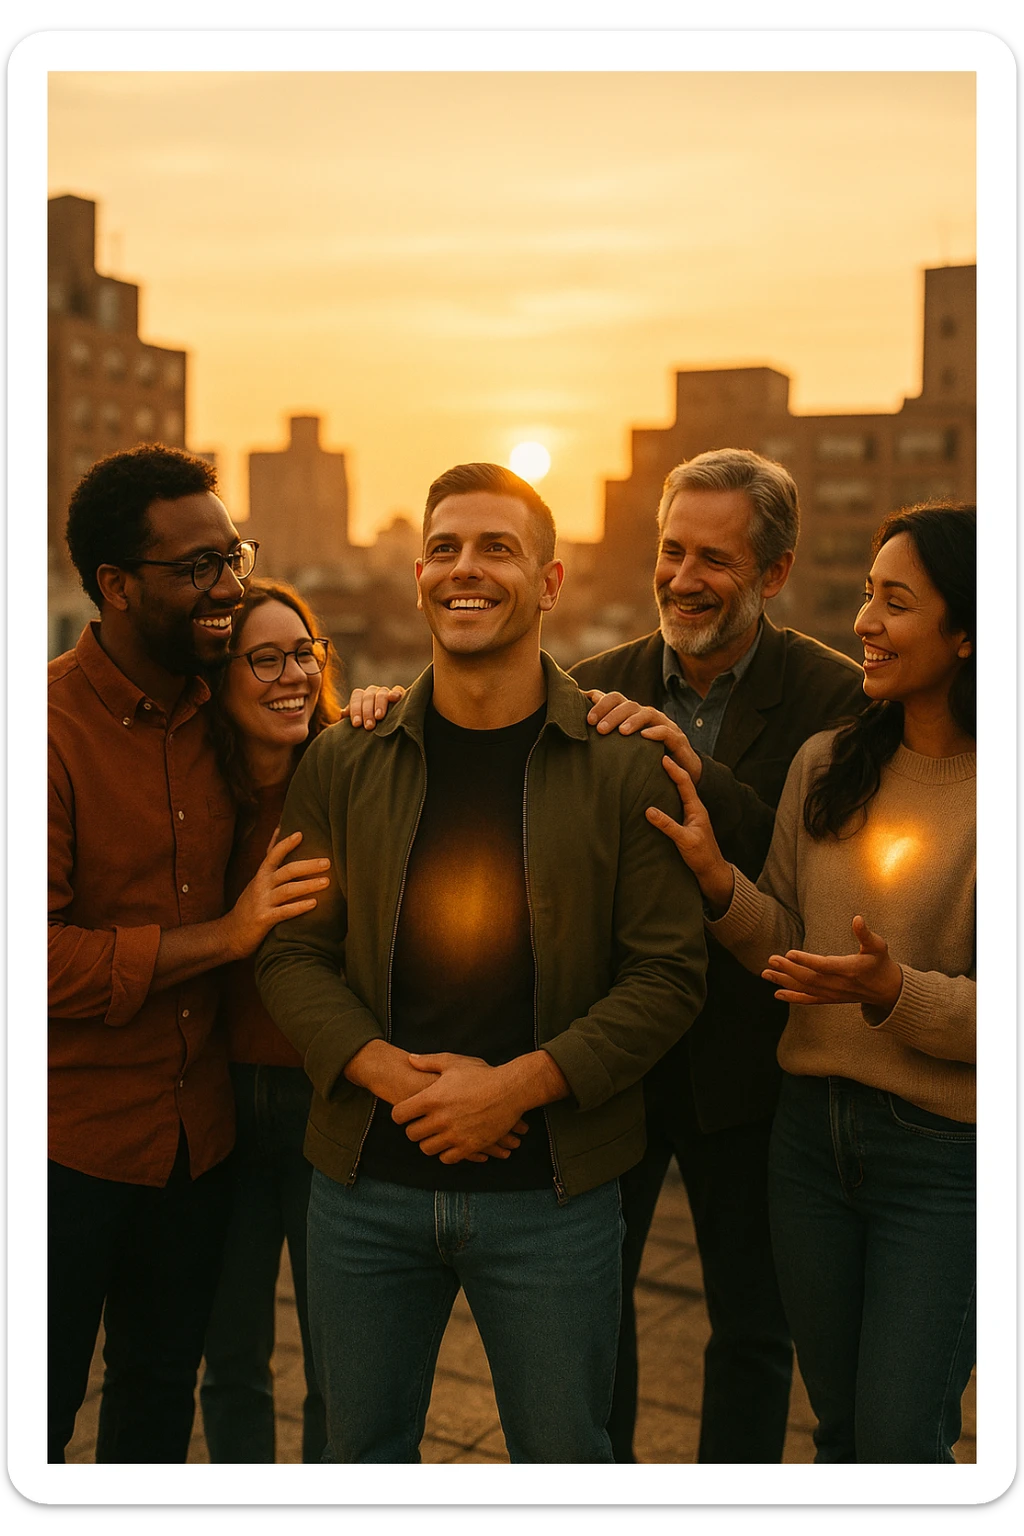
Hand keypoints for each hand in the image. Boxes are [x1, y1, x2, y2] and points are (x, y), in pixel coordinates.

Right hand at [222, 829, 330, 959]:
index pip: (273, 855)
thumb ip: (270, 860)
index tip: (300, 834)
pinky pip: (284, 911)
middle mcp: (261, 885)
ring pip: (287, 890)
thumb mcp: (258, 881)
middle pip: (287, 871)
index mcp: (261, 875)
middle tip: (327, 862)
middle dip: (308, 866)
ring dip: (308, 885)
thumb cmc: (251, 904)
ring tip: (327, 882)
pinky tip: (314, 903)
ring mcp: (262, 902)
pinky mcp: (264, 919)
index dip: (286, 844)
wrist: (231, 933)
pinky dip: (299, 907)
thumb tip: (279, 830)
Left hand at [340, 684, 404, 729]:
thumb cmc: (369, 727)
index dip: (355, 710)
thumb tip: (342, 714)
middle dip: (367, 712)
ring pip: (381, 694)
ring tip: (379, 717)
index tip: (356, 724)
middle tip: (369, 726)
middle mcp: (373, 693)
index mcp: (362, 697)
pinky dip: (396, 693)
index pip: (356, 697)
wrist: (390, 729)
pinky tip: (395, 698)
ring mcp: (386, 692)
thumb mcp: (359, 723)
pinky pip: (398, 691)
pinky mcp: (400, 695)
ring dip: (379, 705)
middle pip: (368, 696)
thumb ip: (351, 717)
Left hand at [392, 1056, 525, 1164]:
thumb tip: (410, 1059)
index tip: (406, 1113)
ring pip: (427, 1149)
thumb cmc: (482, 1075)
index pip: (399, 1115)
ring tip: (435, 1134)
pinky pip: (446, 1158)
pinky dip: (446, 1152)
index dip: (400, 1114)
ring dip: (429, 1142)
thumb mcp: (454, 1063)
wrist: (510, 1091)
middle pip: (411, 1134)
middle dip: (414, 1129)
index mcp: (432, 1098)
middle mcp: (440, 1119)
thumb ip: (428, 1062)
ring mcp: (454, 1135)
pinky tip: (450, 1142)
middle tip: (421, 1124)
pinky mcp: (469, 1146)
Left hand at [584, 693, 700, 781]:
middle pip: (627, 704)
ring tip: (621, 732)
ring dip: (632, 721)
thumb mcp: (623, 744)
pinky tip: (645, 736)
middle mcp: (646, 715)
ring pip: (646, 714)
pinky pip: (666, 731)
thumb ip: (604, 730)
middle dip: (611, 714)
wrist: (681, 770)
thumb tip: (580, 716)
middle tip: (598, 728)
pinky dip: (656, 732)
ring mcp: (662, 724)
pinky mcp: (677, 738)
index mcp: (631, 714)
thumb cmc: (646, 755)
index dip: (600, 704)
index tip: (587, 719)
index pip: (614, 699)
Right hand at [645, 757, 732, 913]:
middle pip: (681, 784)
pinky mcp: (685, 825)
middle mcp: (694, 809)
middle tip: (655, 758)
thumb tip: (649, 810)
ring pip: (677, 794)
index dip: (674, 769)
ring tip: (652, 773)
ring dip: (667, 783)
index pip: (685, 783)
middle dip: (670, 770)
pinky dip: (665, 797)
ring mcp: (690, 816)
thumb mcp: (684, 840)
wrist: (712, 872)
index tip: (661, 757)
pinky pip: (674, 805)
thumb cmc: (702, 856)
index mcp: (697, 808)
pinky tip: (654, 798)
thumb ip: (668, 826)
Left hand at [762, 916, 903, 1012]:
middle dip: (788, 969)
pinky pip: (809, 1000)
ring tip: (766, 973)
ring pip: (806, 989)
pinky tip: (777, 993)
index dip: (806, 960)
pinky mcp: (830, 999)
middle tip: (771, 959)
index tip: (789, 953)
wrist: (888, 990)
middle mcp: (839, 985)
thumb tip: (857, 918)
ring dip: (784, 981)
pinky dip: (793, 997)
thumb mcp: (878, 946)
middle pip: (809, 978)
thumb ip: (866, 934)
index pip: (824, 966)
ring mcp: (833, 994)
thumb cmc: (881, 963)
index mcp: (849, 969)